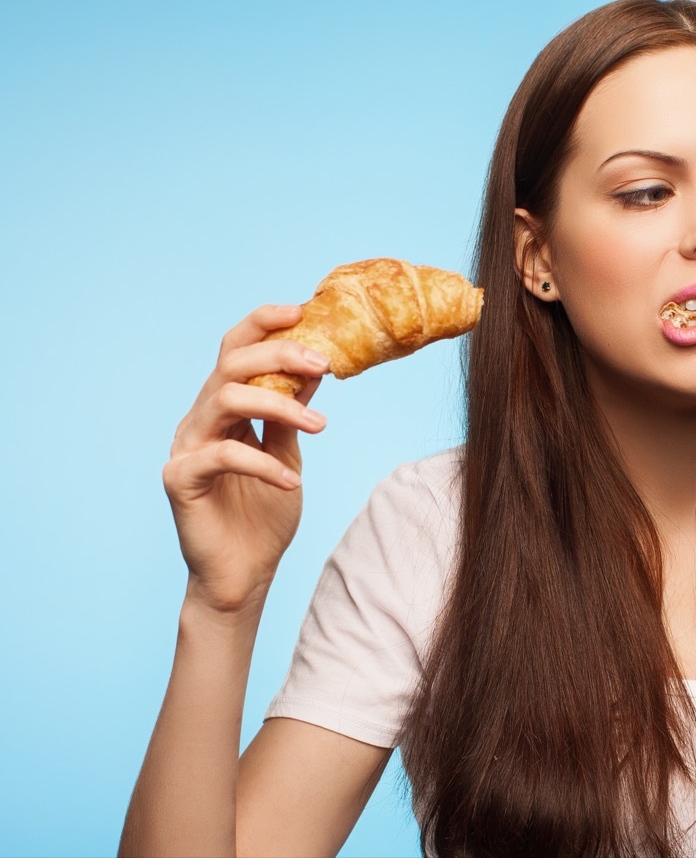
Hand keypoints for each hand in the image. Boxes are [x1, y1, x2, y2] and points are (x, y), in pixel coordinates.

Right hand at [163, 304, 330, 614]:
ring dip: (279, 405)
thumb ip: (293, 413)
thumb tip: (317, 367)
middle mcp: (200, 420)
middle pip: (231, 364)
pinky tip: (293, 481)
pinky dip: (264, 464)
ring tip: (320, 428)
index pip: (235, 349)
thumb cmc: (263, 516)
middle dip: (279, 355)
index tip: (303, 311)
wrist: (244, 574)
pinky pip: (223, 455)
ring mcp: (186, 448)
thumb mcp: (288, 452)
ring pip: (226, 400)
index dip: (264, 324)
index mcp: (223, 408)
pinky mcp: (180, 479)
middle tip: (324, 363)